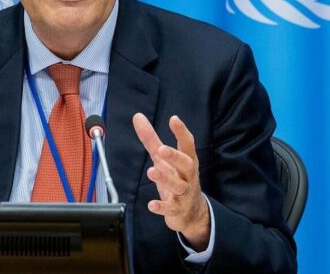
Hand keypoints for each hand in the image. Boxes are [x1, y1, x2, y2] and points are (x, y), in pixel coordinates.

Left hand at [132, 113, 209, 250]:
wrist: (192, 212)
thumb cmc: (177, 178)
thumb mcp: (162, 158)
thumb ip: (151, 138)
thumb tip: (137, 116)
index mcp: (186, 160)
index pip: (187, 144)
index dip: (181, 132)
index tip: (174, 119)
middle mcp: (188, 176)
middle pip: (186, 164)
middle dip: (175, 157)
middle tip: (161, 150)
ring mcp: (184, 194)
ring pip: (178, 186)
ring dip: (165, 178)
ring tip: (151, 171)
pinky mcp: (178, 209)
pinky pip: (171, 208)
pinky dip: (162, 207)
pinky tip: (151, 204)